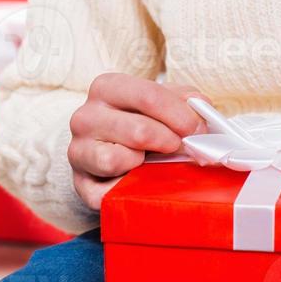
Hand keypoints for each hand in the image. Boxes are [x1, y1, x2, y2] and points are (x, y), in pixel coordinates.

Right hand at [69, 73, 211, 210]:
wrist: (101, 145)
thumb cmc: (135, 119)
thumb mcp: (158, 99)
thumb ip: (183, 99)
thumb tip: (202, 108)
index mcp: (106, 87)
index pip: (148, 96)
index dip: (180, 115)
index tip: (199, 129)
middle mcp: (85, 116)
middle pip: (138, 131)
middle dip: (171, 142)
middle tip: (184, 148)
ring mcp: (78, 151)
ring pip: (117, 161)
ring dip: (144, 164)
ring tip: (150, 160)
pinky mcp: (79, 184)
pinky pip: (107, 193)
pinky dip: (127, 190)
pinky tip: (136, 182)